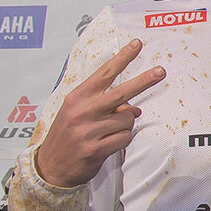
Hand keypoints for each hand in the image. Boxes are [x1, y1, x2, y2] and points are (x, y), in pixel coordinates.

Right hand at [33, 41, 165, 188]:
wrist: (50, 165)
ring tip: (107, 132)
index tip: (137, 44)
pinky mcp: (95, 148)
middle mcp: (82, 111)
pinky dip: (122, 139)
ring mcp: (88, 130)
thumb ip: (104, 104)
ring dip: (124, 125)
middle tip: (160, 71)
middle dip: (143, 81)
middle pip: (121, 92)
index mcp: (77, 98)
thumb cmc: (67, 135)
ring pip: (128, 119)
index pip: (104, 73)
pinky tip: (108, 143)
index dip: (122, 58)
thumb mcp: (79, 113)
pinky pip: (124, 138)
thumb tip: (135, 107)